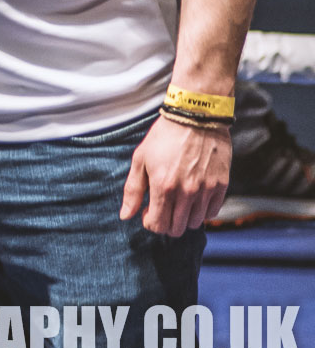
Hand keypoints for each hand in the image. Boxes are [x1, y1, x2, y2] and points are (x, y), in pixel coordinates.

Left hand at [120, 116, 229, 234]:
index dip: (150, 223)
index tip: (148, 212)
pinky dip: (203, 211)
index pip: (157, 225)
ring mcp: (206, 190)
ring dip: (184, 218)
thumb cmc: (164, 137)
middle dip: (166, 224)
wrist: (196, 118)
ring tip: (178, 202)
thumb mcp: (140, 159)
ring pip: (195, 223)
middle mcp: (186, 192)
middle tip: (163, 209)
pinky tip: (194, 198)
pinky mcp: (221, 186)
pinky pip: (213, 212)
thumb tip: (126, 216)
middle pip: (176, 229)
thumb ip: (132, 190)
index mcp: (163, 186)